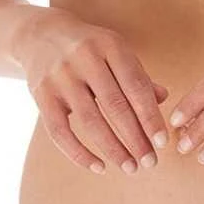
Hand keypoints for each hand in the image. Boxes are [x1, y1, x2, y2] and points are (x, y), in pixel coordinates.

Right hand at [10, 7, 169, 174]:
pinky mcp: (41, 94)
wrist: (40, 35)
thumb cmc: (90, 50)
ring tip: (130, 167)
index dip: (150, 116)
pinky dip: (79, 153)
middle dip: (135, 138)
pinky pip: (59, 131)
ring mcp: (60, 76)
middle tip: (150, 162)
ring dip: (112, 149)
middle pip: (115, 105)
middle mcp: (84, 58)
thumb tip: (163, 99)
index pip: (135, 86)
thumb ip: (138, 76)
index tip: (162, 142)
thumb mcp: (116, 53)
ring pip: (90, 121)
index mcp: (110, 45)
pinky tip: (98, 167)